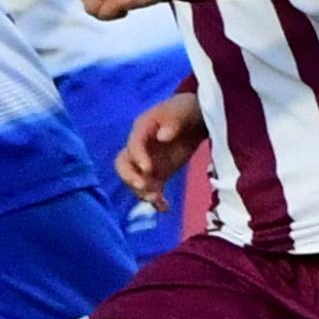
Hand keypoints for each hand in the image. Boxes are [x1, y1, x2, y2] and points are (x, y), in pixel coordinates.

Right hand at [114, 82, 203, 201]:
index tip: (148, 168)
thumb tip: (163, 136)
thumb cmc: (186, 111)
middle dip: (130, 178)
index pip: (133, 145)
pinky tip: (164, 208)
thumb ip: (172, 122)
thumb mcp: (182, 111)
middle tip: (144, 187)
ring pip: (135, 181)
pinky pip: (151, 189)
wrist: (195, 118)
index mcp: (142, 129)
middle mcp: (139, 147)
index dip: (138, 157)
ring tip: (158, 200)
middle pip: (123, 165)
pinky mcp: (157, 174)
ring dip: (143, 192)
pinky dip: (156, 200)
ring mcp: (146, 162)